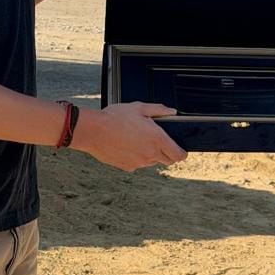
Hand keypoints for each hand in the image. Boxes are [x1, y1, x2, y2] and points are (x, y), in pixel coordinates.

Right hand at [72, 102, 186, 170]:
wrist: (93, 131)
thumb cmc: (115, 117)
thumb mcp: (139, 107)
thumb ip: (159, 110)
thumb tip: (171, 111)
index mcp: (157, 139)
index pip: (178, 155)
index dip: (181, 153)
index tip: (180, 150)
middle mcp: (150, 154)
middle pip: (167, 160)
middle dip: (166, 153)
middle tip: (156, 141)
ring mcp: (139, 162)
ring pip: (152, 162)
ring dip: (150, 154)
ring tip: (136, 139)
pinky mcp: (128, 167)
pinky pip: (137, 164)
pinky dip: (136, 157)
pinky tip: (127, 145)